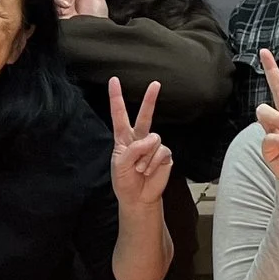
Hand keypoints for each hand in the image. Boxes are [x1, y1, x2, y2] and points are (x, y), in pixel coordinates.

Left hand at [108, 77, 172, 206]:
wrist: (138, 199)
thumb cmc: (125, 182)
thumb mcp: (119, 165)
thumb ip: (132, 150)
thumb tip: (149, 140)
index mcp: (124, 138)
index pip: (120, 115)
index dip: (116, 98)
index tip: (114, 81)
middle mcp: (139, 139)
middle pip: (145, 116)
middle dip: (150, 99)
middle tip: (155, 84)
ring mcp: (153, 147)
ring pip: (153, 140)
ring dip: (145, 158)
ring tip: (140, 170)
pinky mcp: (164, 155)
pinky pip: (161, 152)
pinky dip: (153, 163)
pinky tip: (149, 171)